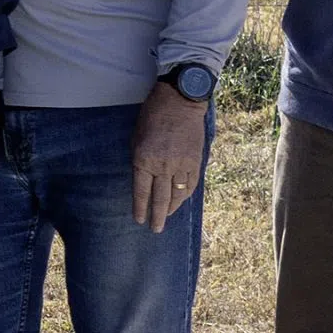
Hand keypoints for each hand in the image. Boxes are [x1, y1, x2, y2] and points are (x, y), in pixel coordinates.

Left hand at [133, 80, 212, 230]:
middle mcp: (162, 166)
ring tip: (167, 218)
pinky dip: (185, 194)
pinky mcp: (195, 161)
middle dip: (157, 216)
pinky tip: (180, 201)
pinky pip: (191, 184)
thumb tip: (143, 179)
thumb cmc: (152, 117)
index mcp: (143, 160)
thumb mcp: (137, 139)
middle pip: (160, 198)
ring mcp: (181, 164)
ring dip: (171, 208)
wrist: (179, 102)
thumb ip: (140, 161)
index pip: (141, 192)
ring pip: (177, 194)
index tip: (139, 220)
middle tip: (155, 229)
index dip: (140, 208)